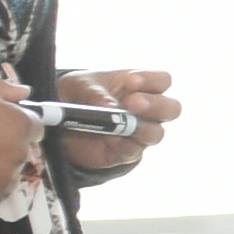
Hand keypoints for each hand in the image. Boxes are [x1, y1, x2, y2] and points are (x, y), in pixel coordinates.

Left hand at [46, 68, 178, 181]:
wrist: (61, 122)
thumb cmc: (77, 94)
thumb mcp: (78, 85)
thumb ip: (93, 92)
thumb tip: (108, 107)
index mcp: (139, 86)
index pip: (162, 81)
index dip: (151, 81)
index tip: (130, 82)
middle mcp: (147, 110)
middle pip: (172, 109)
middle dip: (155, 106)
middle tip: (132, 103)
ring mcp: (139, 133)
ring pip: (157, 133)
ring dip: (140, 128)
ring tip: (119, 124)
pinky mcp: (127, 153)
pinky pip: (134, 152)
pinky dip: (123, 146)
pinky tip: (110, 140)